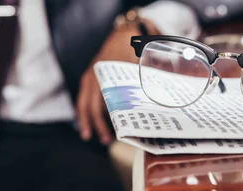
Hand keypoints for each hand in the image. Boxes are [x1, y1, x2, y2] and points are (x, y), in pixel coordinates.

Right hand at [77, 24, 141, 144]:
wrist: (124, 33)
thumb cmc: (133, 49)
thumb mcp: (141, 64)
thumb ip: (148, 82)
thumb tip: (159, 103)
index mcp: (105, 74)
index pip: (101, 102)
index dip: (105, 120)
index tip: (115, 132)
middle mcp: (94, 76)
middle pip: (89, 106)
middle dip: (95, 124)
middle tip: (105, 140)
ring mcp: (90, 76)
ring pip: (83, 103)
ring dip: (87, 120)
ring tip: (91, 136)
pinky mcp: (90, 78)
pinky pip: (84, 98)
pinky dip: (86, 111)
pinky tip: (90, 124)